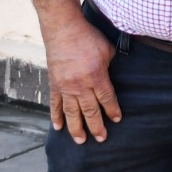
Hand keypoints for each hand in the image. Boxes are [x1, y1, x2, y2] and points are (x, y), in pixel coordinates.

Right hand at [44, 18, 120, 143]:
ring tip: (81, 141)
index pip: (107, 99)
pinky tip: (58, 128)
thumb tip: (112, 76)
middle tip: (102, 139)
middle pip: (90, 111)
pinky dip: (56, 116)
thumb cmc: (88, 37)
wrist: (63, 29)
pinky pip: (55, 104)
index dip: (112, 111)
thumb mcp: (107, 50)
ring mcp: (65, 86)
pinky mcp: (54, 84)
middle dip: (96, 127)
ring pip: (72, 113)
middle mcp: (80, 85)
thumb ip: (110, 66)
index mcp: (96, 76)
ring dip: (76, 128)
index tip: (116, 120)